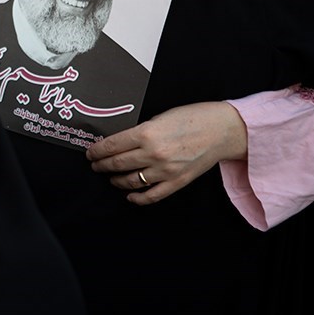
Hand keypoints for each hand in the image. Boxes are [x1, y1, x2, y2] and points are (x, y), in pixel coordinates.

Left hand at [85, 102, 247, 204]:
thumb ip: (141, 131)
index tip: (90, 153)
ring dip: (116, 180)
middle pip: (117, 164)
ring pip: (130, 181)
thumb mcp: (160, 117)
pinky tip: (129, 195)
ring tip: (110, 176)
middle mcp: (153, 154)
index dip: (96, 151)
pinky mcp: (177, 182)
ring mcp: (165, 171)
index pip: (111, 146)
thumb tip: (122, 142)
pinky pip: (151, 195)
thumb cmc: (193, 117)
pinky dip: (137, 198)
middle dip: (101, 165)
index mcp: (146, 134)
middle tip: (95, 165)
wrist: (223, 130)